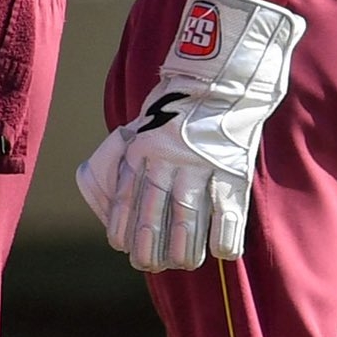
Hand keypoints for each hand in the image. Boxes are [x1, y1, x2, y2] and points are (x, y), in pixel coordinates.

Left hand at [75, 0, 304, 271]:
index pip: (126, 198)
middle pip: (153, 216)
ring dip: (184, 250)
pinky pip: (228, 212)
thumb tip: (105, 188)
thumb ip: (127, 154)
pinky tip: (222, 251)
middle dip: (149, 249)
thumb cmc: (178, 100)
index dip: (123, 227)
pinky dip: (224, 237)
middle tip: (151, 265)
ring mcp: (200, 165)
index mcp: (143, 147)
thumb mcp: (143, 122)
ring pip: (188, 221)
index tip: (123, 246)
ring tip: (184, 264)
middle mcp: (167, 160)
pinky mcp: (231, 168)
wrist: (221, 71)